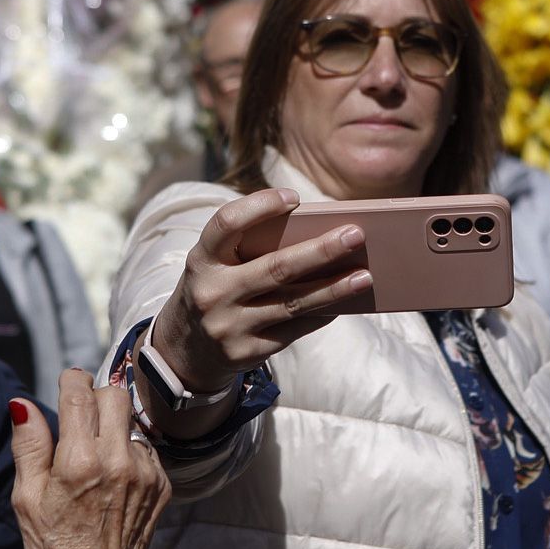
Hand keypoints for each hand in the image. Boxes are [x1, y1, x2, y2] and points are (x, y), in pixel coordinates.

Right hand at [8, 370, 170, 548]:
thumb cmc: (56, 548)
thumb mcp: (28, 499)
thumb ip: (29, 445)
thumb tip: (22, 404)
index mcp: (79, 462)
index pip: (80, 393)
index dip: (70, 381)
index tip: (66, 385)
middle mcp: (117, 461)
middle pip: (114, 395)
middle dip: (95, 398)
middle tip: (80, 418)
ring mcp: (145, 471)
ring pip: (131, 420)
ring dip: (113, 426)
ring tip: (95, 456)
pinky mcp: (162, 482)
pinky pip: (144, 446)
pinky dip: (128, 450)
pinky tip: (113, 476)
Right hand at [148, 188, 372, 394]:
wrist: (185, 350)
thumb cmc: (216, 289)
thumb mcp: (216, 264)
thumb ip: (250, 248)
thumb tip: (316, 232)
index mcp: (202, 260)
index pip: (227, 224)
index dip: (259, 206)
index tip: (294, 197)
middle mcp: (213, 293)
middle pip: (275, 268)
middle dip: (320, 250)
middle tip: (355, 235)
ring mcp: (229, 326)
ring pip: (292, 303)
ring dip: (333, 288)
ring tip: (364, 275)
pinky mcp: (247, 352)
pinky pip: (294, 329)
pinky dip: (322, 312)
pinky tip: (344, 302)